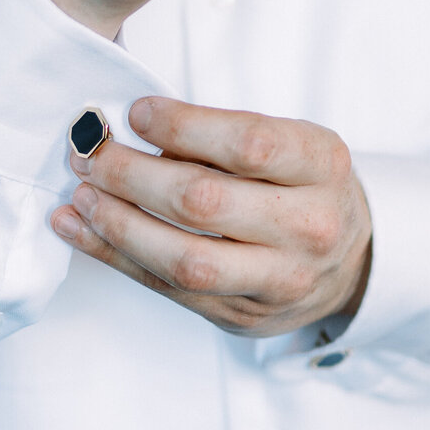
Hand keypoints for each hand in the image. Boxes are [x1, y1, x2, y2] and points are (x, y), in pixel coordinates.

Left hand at [51, 98, 371, 334]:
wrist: (351, 260)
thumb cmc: (303, 186)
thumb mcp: (288, 142)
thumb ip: (221, 136)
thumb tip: (130, 130)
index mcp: (321, 166)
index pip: (248, 144)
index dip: (182, 126)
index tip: (135, 112)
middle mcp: (308, 227)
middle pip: (204, 202)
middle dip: (131, 174)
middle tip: (88, 152)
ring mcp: (278, 280)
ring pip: (183, 259)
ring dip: (117, 223)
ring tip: (80, 193)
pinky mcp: (243, 316)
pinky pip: (167, 289)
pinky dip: (113, 256)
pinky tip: (78, 227)